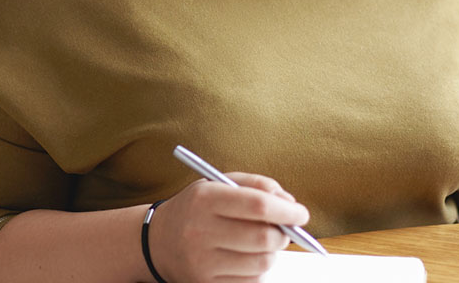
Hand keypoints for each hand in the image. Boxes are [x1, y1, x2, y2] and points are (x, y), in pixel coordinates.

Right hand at [149, 172, 309, 282]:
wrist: (157, 241)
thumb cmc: (196, 209)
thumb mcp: (218, 184)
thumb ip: (256, 185)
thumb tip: (290, 204)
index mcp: (204, 199)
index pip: (257, 205)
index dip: (286, 211)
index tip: (301, 213)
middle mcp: (199, 231)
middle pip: (262, 238)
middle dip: (284, 234)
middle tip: (287, 229)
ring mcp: (201, 262)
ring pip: (261, 263)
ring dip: (271, 253)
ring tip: (261, 242)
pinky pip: (250, 282)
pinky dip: (257, 270)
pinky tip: (245, 258)